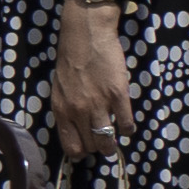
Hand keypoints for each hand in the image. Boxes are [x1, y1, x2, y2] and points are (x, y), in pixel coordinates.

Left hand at [51, 0, 134, 159]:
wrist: (85, 36)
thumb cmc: (71, 60)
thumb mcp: (60, 89)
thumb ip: (67, 109)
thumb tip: (76, 129)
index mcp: (61, 110)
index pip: (70, 145)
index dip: (80, 152)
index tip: (87, 148)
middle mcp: (77, 111)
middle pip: (90, 146)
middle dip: (97, 148)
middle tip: (103, 143)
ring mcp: (98, 104)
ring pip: (107, 141)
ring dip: (113, 145)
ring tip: (116, 140)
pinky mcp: (118, 96)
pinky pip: (126, 124)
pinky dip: (128, 129)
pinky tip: (127, 126)